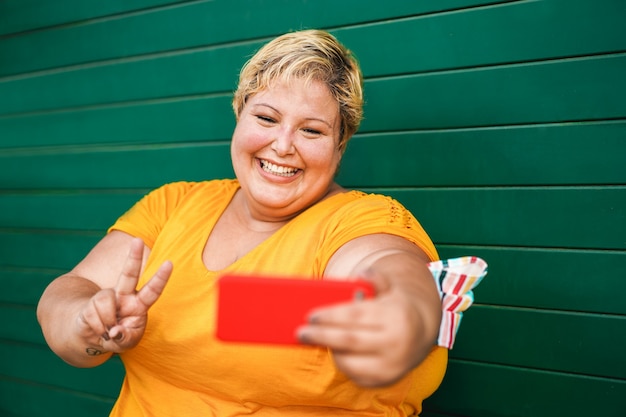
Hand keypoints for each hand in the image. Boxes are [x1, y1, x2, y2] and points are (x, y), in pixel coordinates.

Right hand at [76, 238, 172, 353]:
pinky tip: (97, 329)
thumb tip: (115, 331)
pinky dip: (96, 327)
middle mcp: (125, 297)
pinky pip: (94, 313)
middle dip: (133, 258)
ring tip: (106, 331)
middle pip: (129, 274)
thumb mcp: (127, 342)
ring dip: (106, 322)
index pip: (153, 290)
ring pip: (106, 299)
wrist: (90, 338)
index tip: (169, 263)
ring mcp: (108, 298)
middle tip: (137, 240)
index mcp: (139, 305)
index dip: (160, 278)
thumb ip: (126, 338)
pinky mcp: (91, 303)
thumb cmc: (117, 337)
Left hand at [297, 271, 428, 387]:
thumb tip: (361, 274)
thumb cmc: (395, 308)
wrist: (422, 333)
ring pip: (350, 361)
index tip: (310, 315)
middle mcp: (395, 343)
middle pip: (349, 340)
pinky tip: (332, 350)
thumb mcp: (390, 289)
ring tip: (314, 339)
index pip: (356, 316)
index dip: (330, 316)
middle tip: (300, 332)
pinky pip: (355, 375)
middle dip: (321, 335)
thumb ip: (375, 279)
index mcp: (395, 316)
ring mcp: (391, 365)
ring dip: (329, 350)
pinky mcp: (385, 380)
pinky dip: (341, 363)